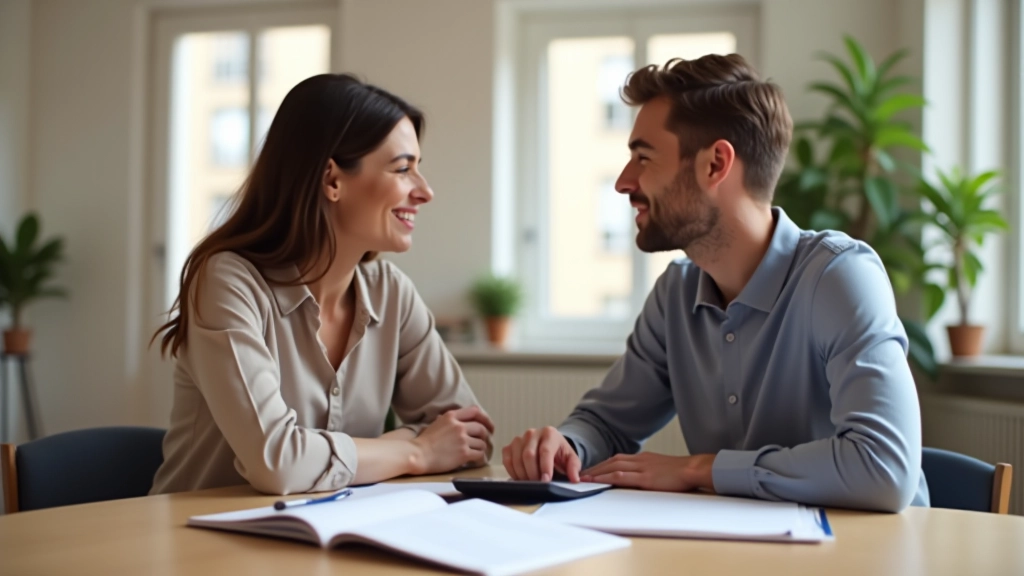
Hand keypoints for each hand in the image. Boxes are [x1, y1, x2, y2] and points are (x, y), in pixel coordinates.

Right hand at [411, 406, 493, 474]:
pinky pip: (479, 454)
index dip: (485, 418)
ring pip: (482, 442)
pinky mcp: (463, 453)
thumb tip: (453, 419)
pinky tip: (475, 459)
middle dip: (485, 435)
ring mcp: (462, 439)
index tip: (488, 425)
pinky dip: (480, 457)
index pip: (475, 411)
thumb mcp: (436, 423)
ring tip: (476, 451)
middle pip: (481, 427)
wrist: (418, 455)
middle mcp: (459, 426)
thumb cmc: (424, 442)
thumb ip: (447, 420)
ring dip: (481, 448)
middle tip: (484, 440)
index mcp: (451, 416)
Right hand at [502, 426, 580, 481]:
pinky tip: (521, 478)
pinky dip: (513, 472)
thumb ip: (574, 468)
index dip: (545, 467)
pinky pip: (507, 460)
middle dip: (533, 473)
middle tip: (538, 485)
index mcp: (549, 433)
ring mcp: (519, 439)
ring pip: (516, 458)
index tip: (546, 481)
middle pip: (528, 455)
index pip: (545, 451)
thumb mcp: (571, 459)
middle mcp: (532, 433)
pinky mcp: (510, 446)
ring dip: (523, 475)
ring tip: (531, 483)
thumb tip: (574, 479)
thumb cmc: (559, 453)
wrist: (548, 445)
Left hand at [580, 453, 716, 491]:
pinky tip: (597, 481)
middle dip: (596, 467)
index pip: (618, 459)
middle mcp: (640, 460)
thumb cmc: (681, 472)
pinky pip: (621, 476)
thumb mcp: (661, 467)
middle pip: (612, 461)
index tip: (593, 469)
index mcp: (644, 458)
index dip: (604, 464)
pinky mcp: (645, 478)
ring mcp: (641, 468)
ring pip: (613, 467)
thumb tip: (640, 477)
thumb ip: (649, 470)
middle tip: (582, 473)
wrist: (693, 469)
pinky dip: (606, 478)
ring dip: (597, 472)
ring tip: (584, 478)